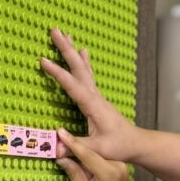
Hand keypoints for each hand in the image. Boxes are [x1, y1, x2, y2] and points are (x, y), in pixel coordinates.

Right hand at [41, 28, 140, 161]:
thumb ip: (77, 145)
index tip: (43, 60)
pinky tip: (83, 52)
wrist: (136, 143)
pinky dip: (83, 62)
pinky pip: (88, 75)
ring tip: (66, 34)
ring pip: (83, 69)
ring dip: (73, 51)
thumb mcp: (98, 149)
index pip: (73, 85)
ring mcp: (97, 96)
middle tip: (54, 31)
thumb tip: (56, 146)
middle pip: (78, 68)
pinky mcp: (97, 99)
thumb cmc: (119, 146)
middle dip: (66, 49)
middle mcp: (95, 96)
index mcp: (93, 105)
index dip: (57, 73)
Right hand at [56, 129, 136, 180]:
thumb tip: (61, 157)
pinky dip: (90, 164)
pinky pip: (101, 162)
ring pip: (95, 157)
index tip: (59, 131)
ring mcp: (121, 166)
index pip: (87, 154)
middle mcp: (118, 165)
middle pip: (91, 153)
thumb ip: (75, 174)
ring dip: (82, 159)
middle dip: (75, 151)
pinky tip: (81, 168)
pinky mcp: (119, 169)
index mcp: (111, 172)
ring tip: (67, 159)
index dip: (71, 142)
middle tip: (57, 147)